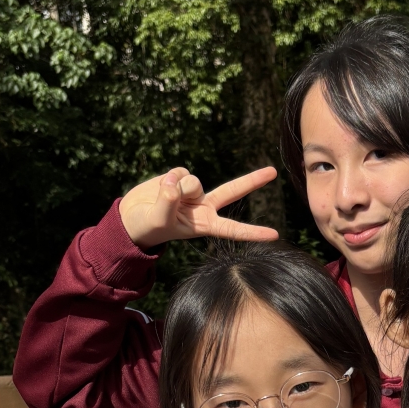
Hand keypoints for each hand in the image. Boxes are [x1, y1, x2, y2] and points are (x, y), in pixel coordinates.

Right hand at [118, 166, 279, 248]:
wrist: (133, 215)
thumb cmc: (148, 226)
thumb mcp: (158, 221)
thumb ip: (169, 202)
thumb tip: (177, 182)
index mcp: (205, 224)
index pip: (233, 228)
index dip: (253, 232)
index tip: (275, 235)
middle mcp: (204, 206)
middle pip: (233, 191)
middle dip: (253, 181)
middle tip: (274, 172)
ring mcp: (194, 191)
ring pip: (194, 181)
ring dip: (178, 187)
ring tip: (164, 198)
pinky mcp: (182, 178)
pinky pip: (181, 172)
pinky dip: (169, 178)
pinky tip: (162, 186)